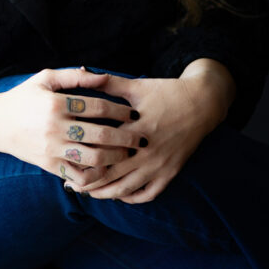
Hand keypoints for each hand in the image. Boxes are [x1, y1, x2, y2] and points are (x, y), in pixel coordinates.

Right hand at [0, 68, 146, 187]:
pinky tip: (107, 170)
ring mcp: (52, 149)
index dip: (119, 110)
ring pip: (92, 158)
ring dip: (115, 157)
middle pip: (100, 134)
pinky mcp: (49, 165)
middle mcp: (55, 127)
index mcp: (56, 103)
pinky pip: (77, 175)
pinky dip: (95, 176)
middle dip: (126, 137)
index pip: (97, 106)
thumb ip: (74, 76)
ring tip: (127, 154)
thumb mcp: (45, 79)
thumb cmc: (24, 97)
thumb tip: (102, 76)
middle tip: (141, 138)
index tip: (133, 113)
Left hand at [74, 63, 233, 202]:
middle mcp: (147, 151)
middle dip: (90, 183)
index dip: (84, 160)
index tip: (67, 163)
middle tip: (71, 184)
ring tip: (90, 194)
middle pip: (112, 176)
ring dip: (107, 194)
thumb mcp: (136, 86)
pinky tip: (119, 195)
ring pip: (128, 189)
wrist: (201, 103)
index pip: (104, 152)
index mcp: (135, 129)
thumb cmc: (166, 92)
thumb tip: (82, 70)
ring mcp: (160, 165)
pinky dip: (132, 197)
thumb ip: (108, 84)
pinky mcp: (170, 172)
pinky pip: (149, 193)